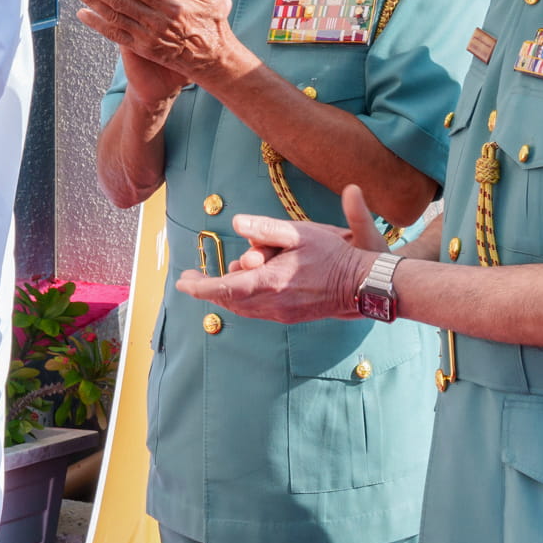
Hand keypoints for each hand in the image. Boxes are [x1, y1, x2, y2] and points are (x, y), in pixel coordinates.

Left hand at [71, 0, 249, 90]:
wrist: (212, 63)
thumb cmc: (213, 27)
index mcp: (174, 8)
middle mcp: (157, 23)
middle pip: (122, 3)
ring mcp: (147, 38)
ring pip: (115, 18)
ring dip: (93, 3)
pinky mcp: (142, 49)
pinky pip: (116, 36)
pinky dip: (98, 25)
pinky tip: (83, 14)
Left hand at [174, 186, 383, 323]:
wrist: (359, 284)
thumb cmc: (331, 254)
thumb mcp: (299, 233)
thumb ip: (265, 229)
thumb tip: (236, 225)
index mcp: (269, 282)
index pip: (223, 288)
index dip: (199, 287)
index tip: (182, 282)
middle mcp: (271, 303)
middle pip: (229, 301)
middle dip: (208, 289)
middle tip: (192, 277)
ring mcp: (280, 313)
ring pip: (241, 308)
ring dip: (226, 294)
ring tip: (220, 276)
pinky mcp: (288, 316)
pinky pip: (256, 311)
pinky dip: (243, 299)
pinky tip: (245, 285)